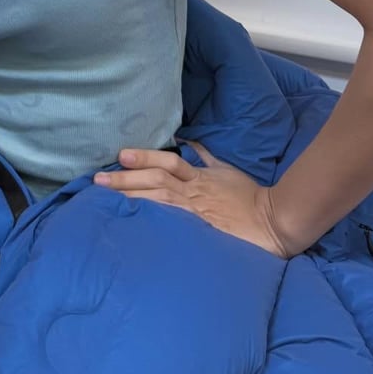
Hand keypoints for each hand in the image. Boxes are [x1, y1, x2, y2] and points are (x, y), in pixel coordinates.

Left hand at [94, 143, 291, 258]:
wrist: (274, 223)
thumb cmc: (250, 197)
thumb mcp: (226, 171)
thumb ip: (205, 158)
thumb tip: (189, 142)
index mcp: (200, 176)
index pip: (169, 161)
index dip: (145, 156)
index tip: (121, 154)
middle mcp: (195, 191)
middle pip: (156, 179)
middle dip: (126, 178)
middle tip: (98, 179)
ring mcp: (196, 212)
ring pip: (159, 200)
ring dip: (131, 196)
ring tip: (106, 196)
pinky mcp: (201, 231)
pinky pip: (173, 223)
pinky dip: (152, 219)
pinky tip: (133, 221)